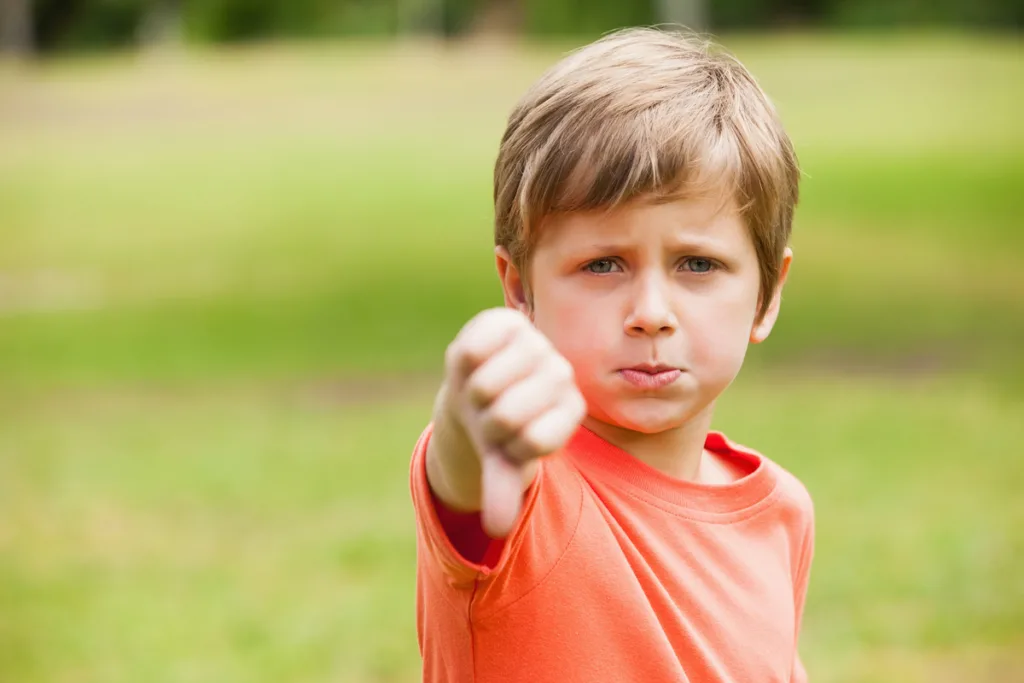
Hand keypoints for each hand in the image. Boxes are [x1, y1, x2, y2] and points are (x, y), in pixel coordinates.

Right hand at [444, 308, 586, 537]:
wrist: (480, 387)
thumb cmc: (498, 429)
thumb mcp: (503, 460)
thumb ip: (504, 490)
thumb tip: (497, 530)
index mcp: (570, 409)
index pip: (532, 441)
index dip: (506, 448)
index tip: (509, 440)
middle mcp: (560, 373)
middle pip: (504, 416)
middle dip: (484, 423)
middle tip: (490, 414)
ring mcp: (535, 344)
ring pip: (485, 386)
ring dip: (471, 397)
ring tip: (483, 392)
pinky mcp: (506, 321)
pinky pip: (471, 350)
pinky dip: (463, 364)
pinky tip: (473, 363)